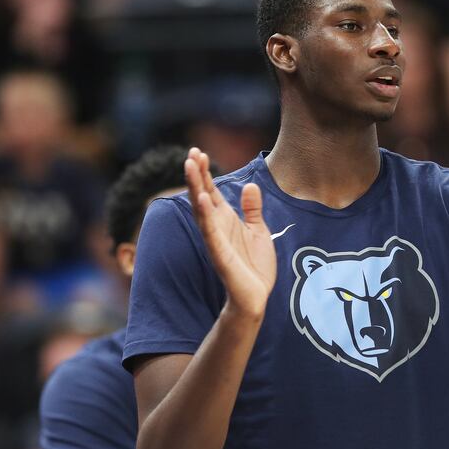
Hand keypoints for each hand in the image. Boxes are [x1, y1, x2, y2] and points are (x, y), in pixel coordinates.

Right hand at [184, 148, 275, 318]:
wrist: (256, 297)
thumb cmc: (255, 267)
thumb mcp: (258, 231)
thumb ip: (253, 209)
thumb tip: (250, 185)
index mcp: (225, 220)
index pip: (211, 191)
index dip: (204, 172)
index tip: (198, 152)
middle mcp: (216, 227)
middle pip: (202, 195)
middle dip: (196, 174)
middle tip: (191, 152)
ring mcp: (216, 240)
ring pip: (202, 210)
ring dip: (196, 187)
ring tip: (190, 166)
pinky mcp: (220, 255)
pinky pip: (210, 232)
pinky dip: (206, 215)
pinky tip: (203, 198)